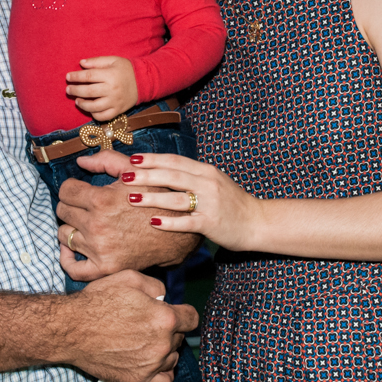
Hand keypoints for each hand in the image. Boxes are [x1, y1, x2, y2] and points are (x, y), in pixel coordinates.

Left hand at [57, 156, 199, 281]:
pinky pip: (73, 267)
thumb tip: (80, 162)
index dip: (72, 187)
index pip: (66, 190)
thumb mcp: (135, 172)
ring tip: (84, 224)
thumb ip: (106, 160)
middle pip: (62, 211)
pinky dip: (66, 258)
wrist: (178, 232)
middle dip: (72, 205)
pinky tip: (70, 249)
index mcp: (102, 200)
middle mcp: (97, 225)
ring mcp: (99, 249)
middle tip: (84, 206)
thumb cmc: (157, 198)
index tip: (81, 190)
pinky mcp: (104, 268)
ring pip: (64, 235)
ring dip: (72, 228)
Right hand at [64, 270, 196, 381]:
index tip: (174, 313)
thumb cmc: (98, 301)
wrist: (72, 328)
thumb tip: (165, 297)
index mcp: (165, 317)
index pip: (191, 318)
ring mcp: (152, 363)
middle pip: (180, 337)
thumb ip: (156, 286)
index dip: (182, 313)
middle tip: (148, 324)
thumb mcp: (129, 278)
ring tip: (146, 342)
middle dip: (169, 329)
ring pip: (173, 358)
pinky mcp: (139, 379)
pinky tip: (153, 363)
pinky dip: (162, 373)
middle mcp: (162, 342)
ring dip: (165, 350)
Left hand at [66, 56, 137, 120]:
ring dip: (82, 104)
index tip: (68, 77)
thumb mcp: (113, 60)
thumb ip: (96, 61)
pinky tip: (90, 109)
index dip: (76, 77)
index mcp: (110, 75)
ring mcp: (115, 102)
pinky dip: (94, 114)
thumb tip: (81, 63)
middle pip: (88, 92)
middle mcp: (112, 89)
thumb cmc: (126, 69)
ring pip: (94, 107)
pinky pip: (103, 116)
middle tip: (68, 89)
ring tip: (77, 100)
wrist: (143, 81)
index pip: (88, 76)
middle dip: (75, 91)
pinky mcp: (118, 110)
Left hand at [122, 152, 262, 251]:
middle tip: (124, 176)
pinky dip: (170, 222)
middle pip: (172, 175)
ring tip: (131, 197)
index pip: (175, 161)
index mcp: (206, 171)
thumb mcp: (213, 181)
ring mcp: (210, 203)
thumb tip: (162, 170)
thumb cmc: (230, 202)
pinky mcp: (212, 223)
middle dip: (146, 175)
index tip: (133, 159)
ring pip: (176, 198)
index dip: (153, 159)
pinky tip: (153, 222)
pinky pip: (187, 222)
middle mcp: (208, 183)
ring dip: (152, 197)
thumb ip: (191, 175)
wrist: (257, 221)